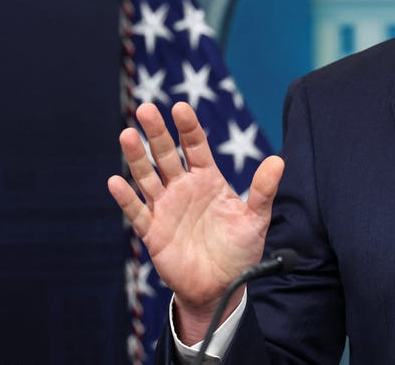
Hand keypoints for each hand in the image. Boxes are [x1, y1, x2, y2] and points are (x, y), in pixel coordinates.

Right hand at [106, 102, 284, 341]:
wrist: (223, 286)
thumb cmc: (240, 250)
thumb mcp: (256, 219)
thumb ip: (263, 190)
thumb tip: (279, 161)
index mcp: (208, 180)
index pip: (195, 147)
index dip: (187, 127)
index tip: (179, 107)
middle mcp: (184, 189)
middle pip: (166, 155)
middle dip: (156, 133)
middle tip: (145, 109)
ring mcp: (166, 208)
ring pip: (147, 178)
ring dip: (136, 158)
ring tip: (127, 136)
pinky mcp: (153, 232)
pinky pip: (137, 212)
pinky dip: (126, 198)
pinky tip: (116, 182)